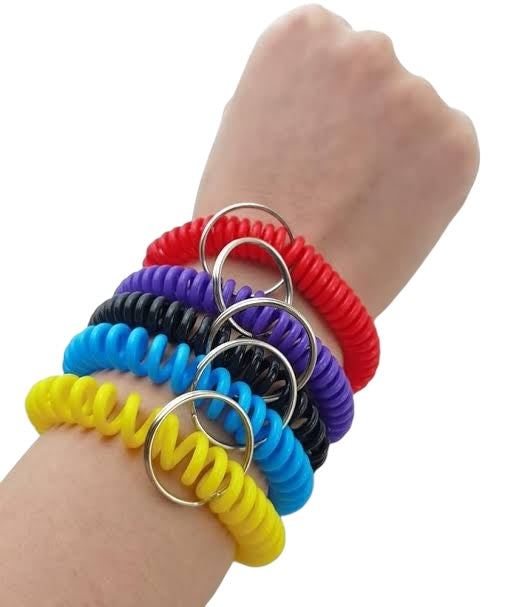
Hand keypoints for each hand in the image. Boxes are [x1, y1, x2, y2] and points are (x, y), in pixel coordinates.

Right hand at [194, 4, 478, 317]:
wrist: (274, 285)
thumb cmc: (244, 217)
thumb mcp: (243, 127)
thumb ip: (290, 92)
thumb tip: (325, 97)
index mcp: (302, 34)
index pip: (330, 47)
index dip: (320, 104)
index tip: (310, 142)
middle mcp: (363, 48)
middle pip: (374, 74)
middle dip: (361, 119)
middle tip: (335, 179)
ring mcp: (414, 93)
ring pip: (412, 114)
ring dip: (393, 149)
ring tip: (356, 204)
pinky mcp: (456, 141)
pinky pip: (445, 148)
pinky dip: (425, 178)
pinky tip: (385, 212)